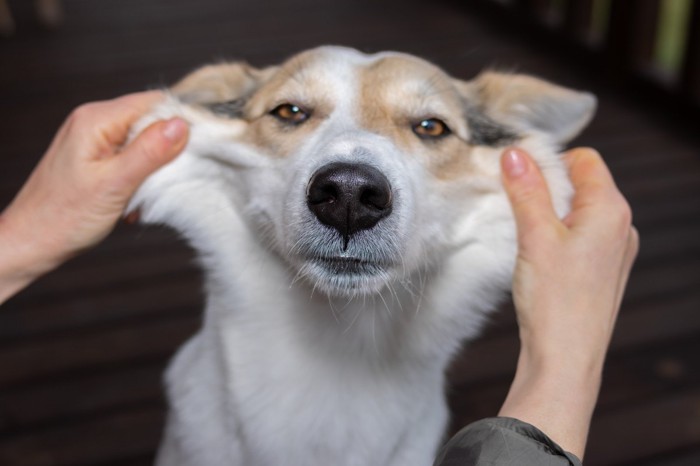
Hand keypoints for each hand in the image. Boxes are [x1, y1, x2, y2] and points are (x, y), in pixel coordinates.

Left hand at [0, 91, 188, 301]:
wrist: (31, 243)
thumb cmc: (63, 217)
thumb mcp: (115, 185)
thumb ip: (149, 152)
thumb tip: (182, 125)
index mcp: (96, 120)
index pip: (153, 102)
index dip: (180, 122)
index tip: (198, 149)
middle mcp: (93, 122)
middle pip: (149, 121)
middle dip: (165, 150)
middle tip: (165, 180)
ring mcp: (92, 139)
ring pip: (142, 141)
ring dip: (152, 168)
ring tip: (142, 195)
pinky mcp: (94, 157)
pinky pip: (129, 157)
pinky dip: (139, 177)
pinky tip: (133, 200)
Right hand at [497, 147, 638, 458]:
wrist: (565, 358)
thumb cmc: (555, 301)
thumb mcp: (535, 236)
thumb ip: (526, 190)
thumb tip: (516, 153)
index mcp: (611, 210)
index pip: (584, 159)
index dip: (549, 161)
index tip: (519, 178)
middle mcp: (621, 226)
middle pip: (582, 183)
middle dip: (548, 189)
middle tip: (519, 211)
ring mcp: (616, 250)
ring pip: (580, 211)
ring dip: (551, 214)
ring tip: (529, 240)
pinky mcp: (604, 270)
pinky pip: (582, 236)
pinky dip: (559, 236)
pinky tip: (541, 259)